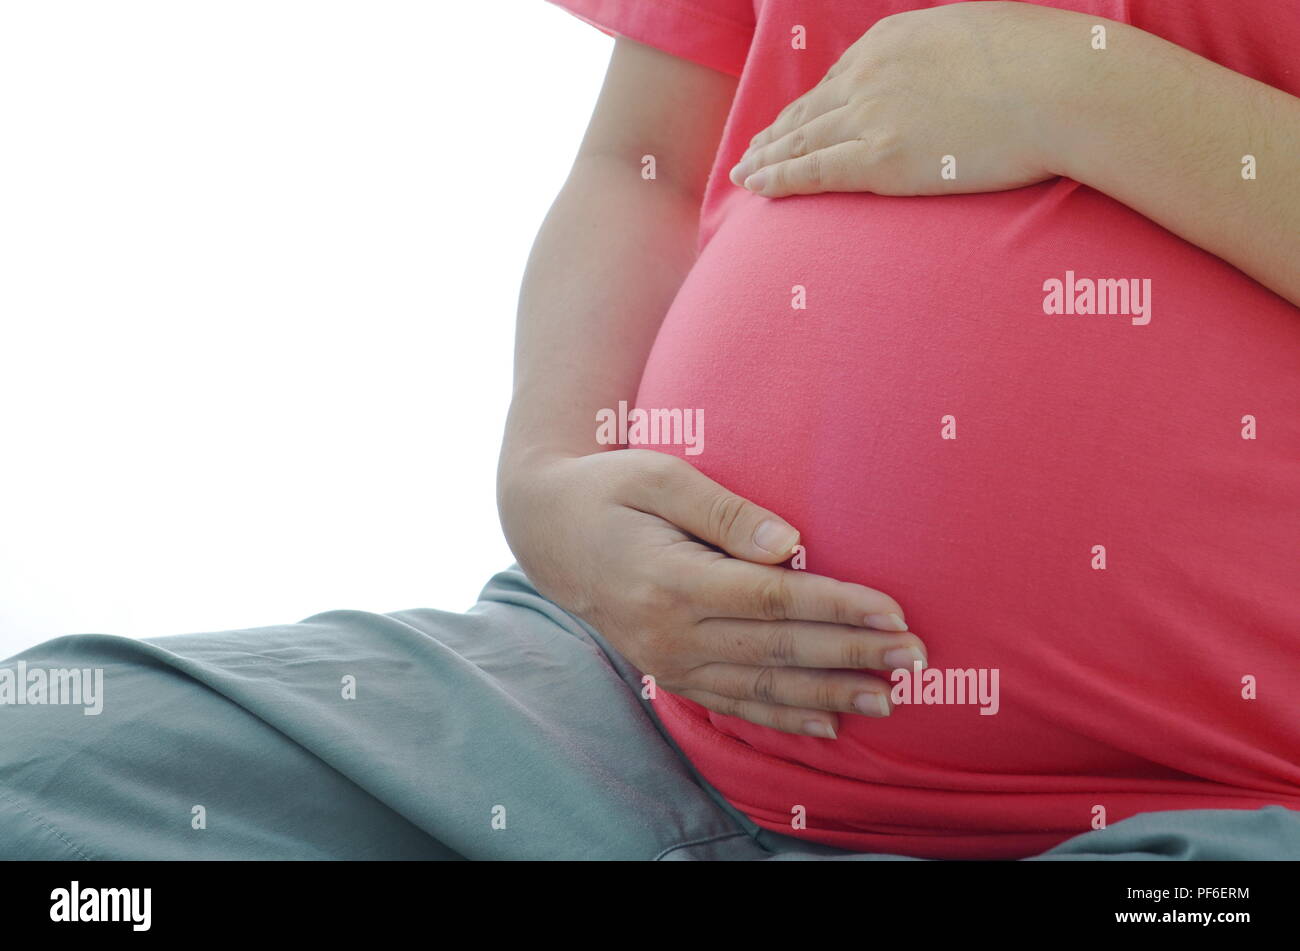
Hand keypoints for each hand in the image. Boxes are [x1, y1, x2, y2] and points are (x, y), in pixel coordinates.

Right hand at [498, 449, 925, 737]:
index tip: (894, 611)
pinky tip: (828, 724)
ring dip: (829, 695)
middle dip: (852, 655)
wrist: (546, 528)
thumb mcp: (659, 476)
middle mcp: (670, 632)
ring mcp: (667, 660)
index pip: (773, 600)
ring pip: (762, 688)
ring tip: (889, 701)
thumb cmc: (609, 489)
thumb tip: (791, 544)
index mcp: (671, 580)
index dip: (838, 608)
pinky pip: (733, 704)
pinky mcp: (668, 671)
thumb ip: (724, 512)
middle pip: (778, 651)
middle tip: (916, 658)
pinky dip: (783, 717)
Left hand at [729, 1, 1084, 196]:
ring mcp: (873, 115)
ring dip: (767, 157)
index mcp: (894, 38)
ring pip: (802, 139)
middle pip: (811, 108)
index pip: (840, 78)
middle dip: (777, 131)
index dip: (812, 105)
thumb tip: (954, 72)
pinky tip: (756, 186)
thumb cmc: (1048, 64)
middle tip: (753, 150)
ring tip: (745, 173)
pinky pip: (813, 171)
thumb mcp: (985, 35)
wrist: (1066, 87)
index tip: (796, 120)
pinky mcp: (881, 159)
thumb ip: (950, 54)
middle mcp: (871, 72)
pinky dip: (778, 178)